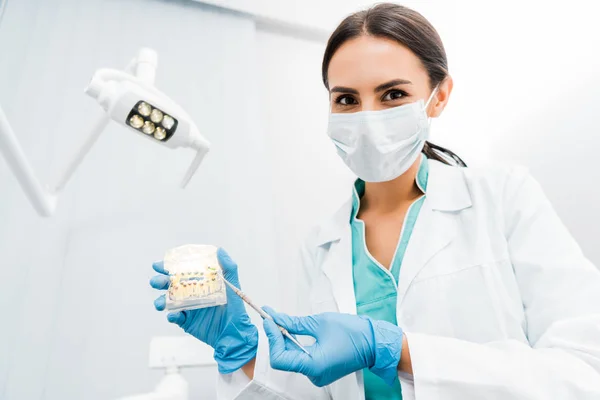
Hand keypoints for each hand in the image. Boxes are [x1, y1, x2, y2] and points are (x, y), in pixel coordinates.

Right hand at [150, 248, 257, 373]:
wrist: (234, 330)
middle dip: (160, 282)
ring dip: (161, 300)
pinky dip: (172, 315)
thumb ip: (228, 267)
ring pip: (168, 302)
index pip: (180, 271)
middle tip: (157, 281)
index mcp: (198, 282)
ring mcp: (186, 307)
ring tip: (160, 303)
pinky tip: (173, 315)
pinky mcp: (186, 321)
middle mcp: (189, 293)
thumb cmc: (234, 306)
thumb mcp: (232, 284)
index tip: (158, 264)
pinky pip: (175, 317)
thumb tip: (220, 250)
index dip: (167, 267)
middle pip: (169, 285)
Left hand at [263, 307, 402, 386]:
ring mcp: (317, 374)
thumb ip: (294, 323)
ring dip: (284, 339)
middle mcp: (314, 375)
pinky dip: (294, 344)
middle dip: (276, 336)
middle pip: (284, 357)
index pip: (279, 358)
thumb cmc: (354, 334)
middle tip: (271, 317)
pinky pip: (300, 358)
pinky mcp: (320, 369)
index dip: (272, 338)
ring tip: (280, 321)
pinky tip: (291, 330)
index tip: (269, 321)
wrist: (374, 342)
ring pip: (291, 357)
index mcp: (313, 366)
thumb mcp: (319, 323)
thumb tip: (277, 319)